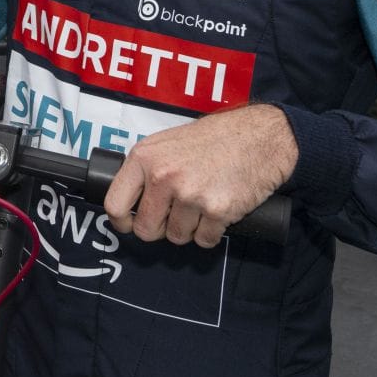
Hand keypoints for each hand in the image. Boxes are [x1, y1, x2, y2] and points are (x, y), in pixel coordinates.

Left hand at [102, 105, 296, 247]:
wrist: (261, 136)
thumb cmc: (216, 138)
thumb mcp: (169, 142)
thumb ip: (147, 168)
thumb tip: (131, 199)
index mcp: (145, 157)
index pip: (115, 204)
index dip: (121, 221)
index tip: (129, 225)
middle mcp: (163, 176)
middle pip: (147, 229)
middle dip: (160, 229)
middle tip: (174, 216)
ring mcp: (190, 195)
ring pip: (178, 237)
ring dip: (189, 229)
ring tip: (201, 206)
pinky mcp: (217, 210)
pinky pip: (205, 240)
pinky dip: (211, 233)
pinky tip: (217, 213)